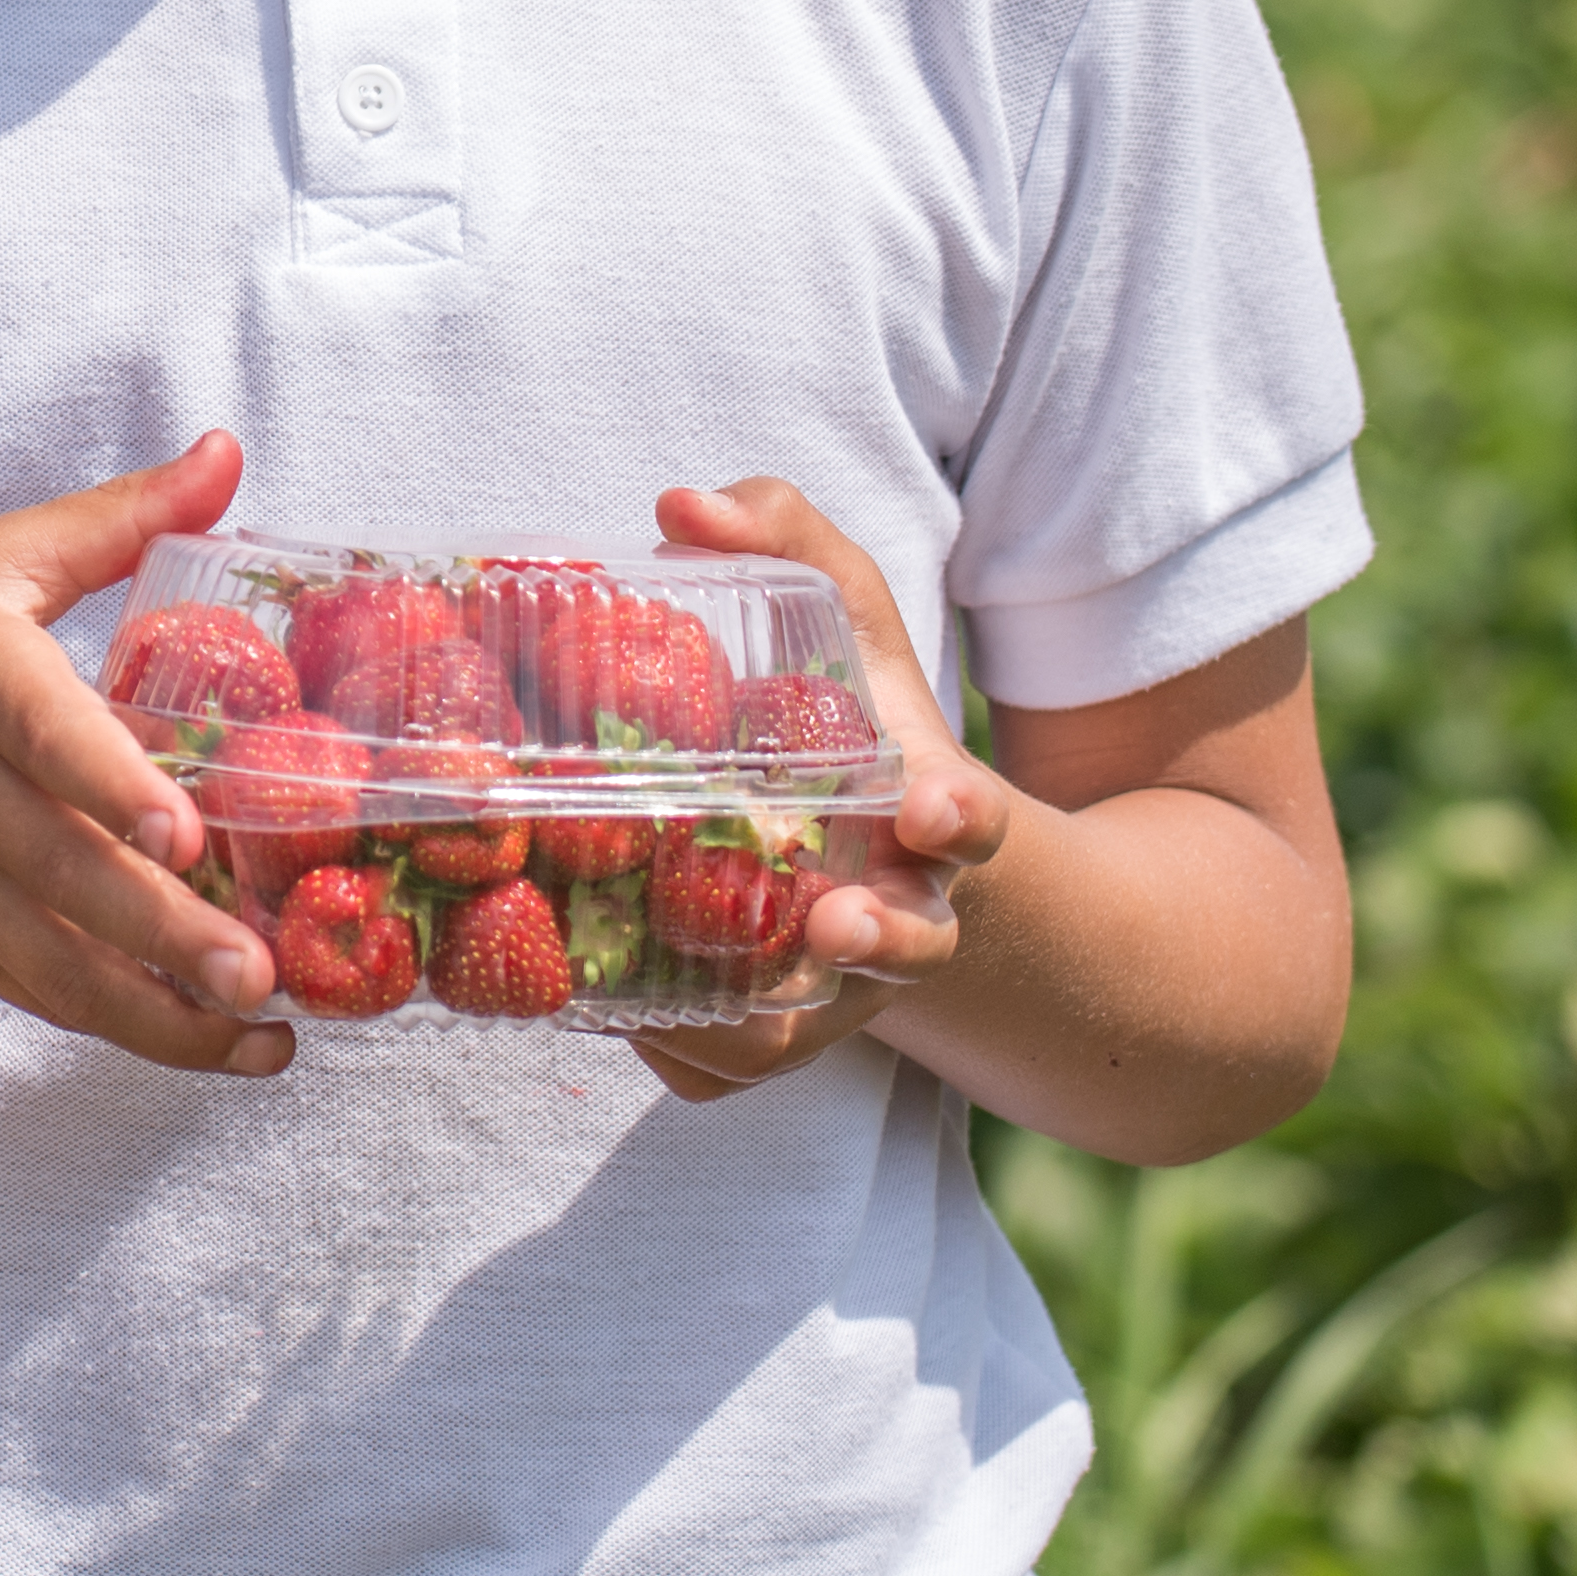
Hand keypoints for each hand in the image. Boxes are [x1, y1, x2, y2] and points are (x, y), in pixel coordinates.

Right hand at [0, 430, 284, 1073]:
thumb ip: (112, 519)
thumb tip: (227, 452)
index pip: (41, 733)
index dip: (108, 786)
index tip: (177, 833)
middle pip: (63, 869)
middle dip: (163, 930)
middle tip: (256, 972)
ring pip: (57, 958)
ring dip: (162, 1010)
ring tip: (262, 1035)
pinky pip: (39, 993)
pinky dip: (126, 1029)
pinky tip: (217, 1045)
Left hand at [620, 479, 1014, 1105]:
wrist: (875, 861)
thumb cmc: (850, 724)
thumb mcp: (841, 623)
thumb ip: (786, 546)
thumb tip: (681, 505)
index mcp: (930, 816)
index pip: (971, 823)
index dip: (960, 821)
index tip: (933, 809)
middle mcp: (896, 912)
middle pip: (909, 950)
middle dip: (882, 941)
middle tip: (836, 921)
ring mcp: (834, 987)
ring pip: (802, 1033)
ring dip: (759, 1021)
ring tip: (709, 1000)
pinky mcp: (765, 1033)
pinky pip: (718, 1071)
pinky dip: (674, 1052)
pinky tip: (605, 1010)